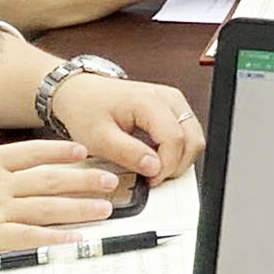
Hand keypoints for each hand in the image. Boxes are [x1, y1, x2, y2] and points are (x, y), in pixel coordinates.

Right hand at [0, 140, 121, 251]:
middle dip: (83, 179)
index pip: (30, 153)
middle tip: (110, 180)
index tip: (82, 150)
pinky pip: (29, 236)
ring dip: (78, 207)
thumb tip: (16, 164)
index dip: (59, 151)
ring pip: (46, 207)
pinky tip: (76, 238)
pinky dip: (55, 237)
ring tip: (104, 208)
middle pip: (49, 180)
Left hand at [45, 71, 203, 184]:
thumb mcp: (99, 138)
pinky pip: (187, 132)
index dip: (166, 166)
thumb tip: (155, 168)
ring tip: (154, 169)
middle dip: (176, 165)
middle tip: (153, 178)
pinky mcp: (173, 106)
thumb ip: (128, 154)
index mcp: (150, 101)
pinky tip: (157, 156)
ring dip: (179, 158)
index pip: (175, 139)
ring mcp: (173, 100)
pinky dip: (178, 150)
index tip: (150, 181)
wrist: (79, 93)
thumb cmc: (86, 110)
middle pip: (192, 139)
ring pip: (194, 137)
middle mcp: (168, 97)